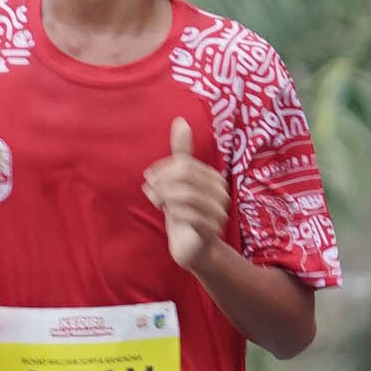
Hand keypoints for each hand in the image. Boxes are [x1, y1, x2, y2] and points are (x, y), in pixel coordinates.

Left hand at [143, 115, 229, 274]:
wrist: (193, 249)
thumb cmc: (185, 213)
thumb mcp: (179, 182)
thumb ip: (182, 153)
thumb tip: (181, 120)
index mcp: (214, 179)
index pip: (185, 165)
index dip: (164, 169)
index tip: (150, 178)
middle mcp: (221, 194)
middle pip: (186, 177)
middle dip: (163, 182)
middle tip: (149, 190)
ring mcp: (218, 213)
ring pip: (187, 195)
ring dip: (165, 197)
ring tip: (156, 202)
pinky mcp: (211, 231)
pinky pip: (191, 216)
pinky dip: (173, 212)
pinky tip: (166, 212)